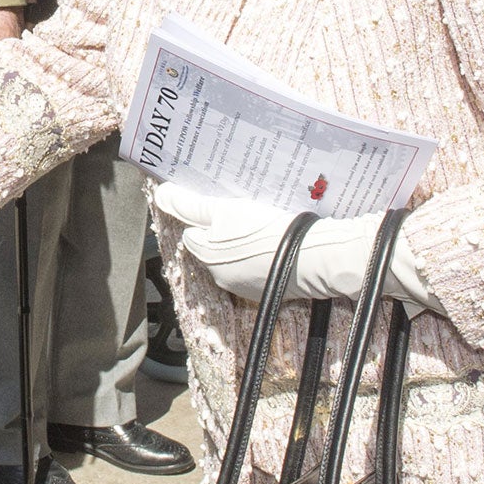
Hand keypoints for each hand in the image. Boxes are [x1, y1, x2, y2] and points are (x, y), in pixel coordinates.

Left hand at [153, 184, 436, 309]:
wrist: (320, 257)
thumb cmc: (269, 233)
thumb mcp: (226, 211)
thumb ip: (192, 205)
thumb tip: (163, 196)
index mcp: (207, 257)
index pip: (192, 230)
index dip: (202, 212)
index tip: (216, 198)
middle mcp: (222, 276)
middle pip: (213, 242)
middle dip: (222, 225)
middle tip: (240, 203)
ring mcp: (248, 285)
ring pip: (237, 253)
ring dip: (244, 236)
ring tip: (261, 215)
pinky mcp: (273, 287)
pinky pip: (260, 262)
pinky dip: (264, 249)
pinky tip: (277, 233)